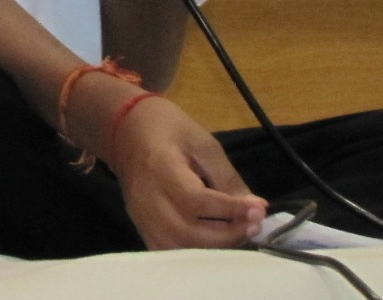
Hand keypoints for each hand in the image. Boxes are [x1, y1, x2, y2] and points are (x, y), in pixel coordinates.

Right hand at [94, 90, 265, 248]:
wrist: (124, 129)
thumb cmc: (167, 129)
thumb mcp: (203, 143)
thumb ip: (227, 177)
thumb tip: (257, 207)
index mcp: (160, 167)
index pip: (194, 200)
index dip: (230, 210)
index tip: (258, 210)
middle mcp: (146, 197)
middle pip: (187, 232)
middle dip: (228, 234)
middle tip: (254, 224)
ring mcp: (140, 215)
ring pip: (178, 248)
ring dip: (214, 248)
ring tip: (238, 234)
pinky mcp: (140, 225)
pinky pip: (166, 251)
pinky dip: (193, 254)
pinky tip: (214, 243)